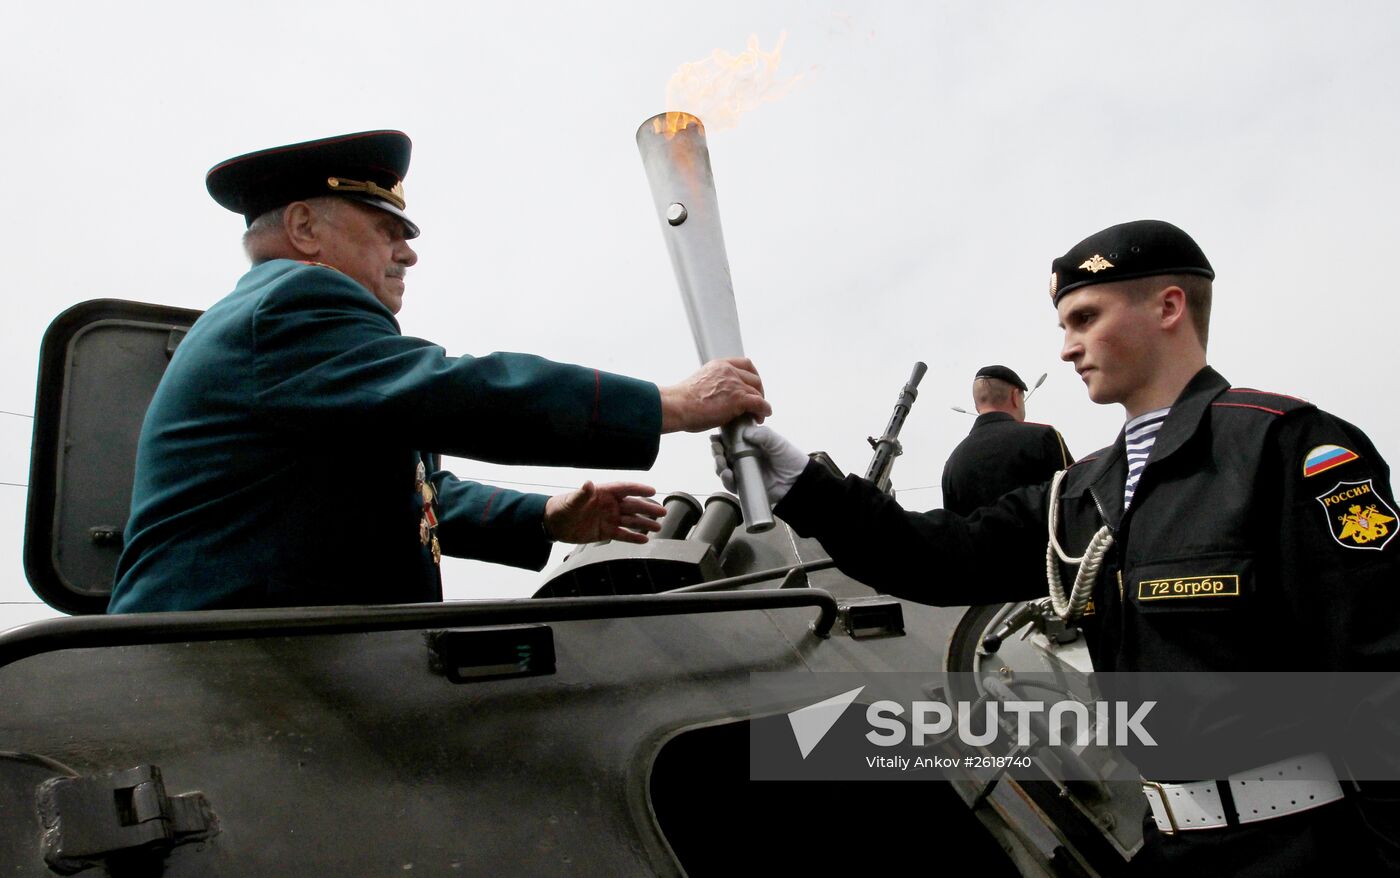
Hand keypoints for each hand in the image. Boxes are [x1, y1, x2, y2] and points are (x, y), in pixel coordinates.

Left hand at [543, 481, 665, 544]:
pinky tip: (645, 540)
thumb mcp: (570, 501)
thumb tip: (588, 483)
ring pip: (631, 520)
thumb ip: (581, 493)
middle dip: (648, 508)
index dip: (638, 489)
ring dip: (644, 523)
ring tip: (658, 527)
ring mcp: (609, 518)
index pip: (624, 488)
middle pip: (632, 505)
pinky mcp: (606, 532)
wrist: (553, 525)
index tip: (652, 490)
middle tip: (663, 512)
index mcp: (603, 493)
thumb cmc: (561, 508)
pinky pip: (622, 534)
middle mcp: (609, 505)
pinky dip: (633, 537)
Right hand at [659, 357, 770, 432]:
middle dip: (758, 391)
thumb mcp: (700, 383)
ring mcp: (735, 384)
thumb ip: (713, 385)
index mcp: (719, 365)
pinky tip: (762, 417)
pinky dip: (764, 410)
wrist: (677, 406)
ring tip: (757, 415)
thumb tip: (718, 399)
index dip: (752, 376)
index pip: (744, 364)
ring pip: (757, 392)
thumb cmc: (681, 401)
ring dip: (761, 403)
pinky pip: (759, 404)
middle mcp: (729, 371)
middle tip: (756, 403)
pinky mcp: (738, 399)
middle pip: (755, 378)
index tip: (752, 386)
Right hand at [710, 425, 807, 504]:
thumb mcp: (777, 442)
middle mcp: (742, 459)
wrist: (798, 480)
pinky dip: (726, 480)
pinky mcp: (745, 487)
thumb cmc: (789, 458)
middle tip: (716, 449)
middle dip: (716, 452)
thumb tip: (746, 432)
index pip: (728, 441)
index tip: (715, 437)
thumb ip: (763, 435)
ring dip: (718, 465)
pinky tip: (727, 474)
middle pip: (722, 455)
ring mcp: (742, 473)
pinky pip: (731, 485)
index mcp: (748, 446)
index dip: (719, 439)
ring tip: (721, 462)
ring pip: (723, 470)